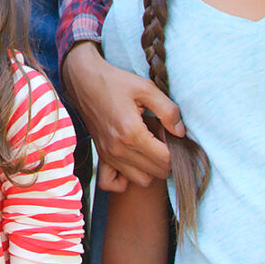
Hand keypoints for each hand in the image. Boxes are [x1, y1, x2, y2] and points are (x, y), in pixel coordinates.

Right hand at [63, 41, 181, 191]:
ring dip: (151, 168)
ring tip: (149, 147)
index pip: (166, 160)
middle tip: (161, 138)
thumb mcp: (146, 88)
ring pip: (141, 180)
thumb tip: (181, 132)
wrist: (84, 80)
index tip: (170, 133)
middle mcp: (118, 150)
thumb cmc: (115, 82)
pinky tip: (132, 161)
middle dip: (166, 158)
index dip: (175, 149)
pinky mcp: (101, 156)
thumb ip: (168, 110)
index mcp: (132, 133)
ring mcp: (108, 156)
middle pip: (157, 173)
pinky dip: (125, 179)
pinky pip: (113, 183)